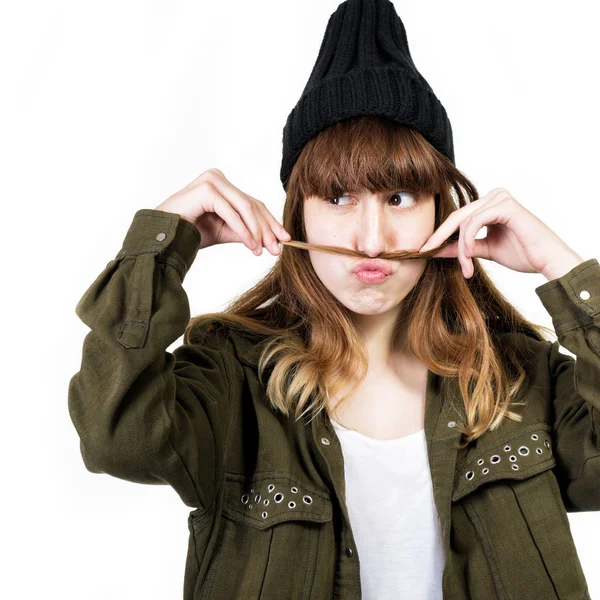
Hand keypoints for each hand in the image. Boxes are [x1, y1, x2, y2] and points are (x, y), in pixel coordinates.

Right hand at [154, 168, 290, 254]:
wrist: (162, 236)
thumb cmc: (190, 232)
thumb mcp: (225, 232)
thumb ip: (245, 231)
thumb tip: (272, 240)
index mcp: (222, 185)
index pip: (253, 204)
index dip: (270, 223)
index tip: (283, 241)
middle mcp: (218, 178)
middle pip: (252, 205)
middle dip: (267, 229)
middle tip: (277, 250)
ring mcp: (212, 181)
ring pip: (245, 208)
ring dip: (257, 232)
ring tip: (262, 251)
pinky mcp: (206, 189)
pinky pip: (231, 213)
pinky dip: (243, 230)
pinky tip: (251, 245)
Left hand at [418, 188, 583, 279]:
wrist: (547, 261)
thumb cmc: (523, 254)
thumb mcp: (484, 251)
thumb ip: (462, 248)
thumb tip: (435, 250)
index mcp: (489, 205)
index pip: (457, 218)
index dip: (439, 234)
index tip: (424, 250)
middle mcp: (494, 196)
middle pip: (456, 217)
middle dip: (439, 237)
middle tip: (425, 253)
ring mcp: (500, 198)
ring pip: (464, 222)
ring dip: (461, 248)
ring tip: (466, 266)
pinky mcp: (506, 205)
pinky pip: (475, 222)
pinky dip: (468, 240)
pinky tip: (469, 256)